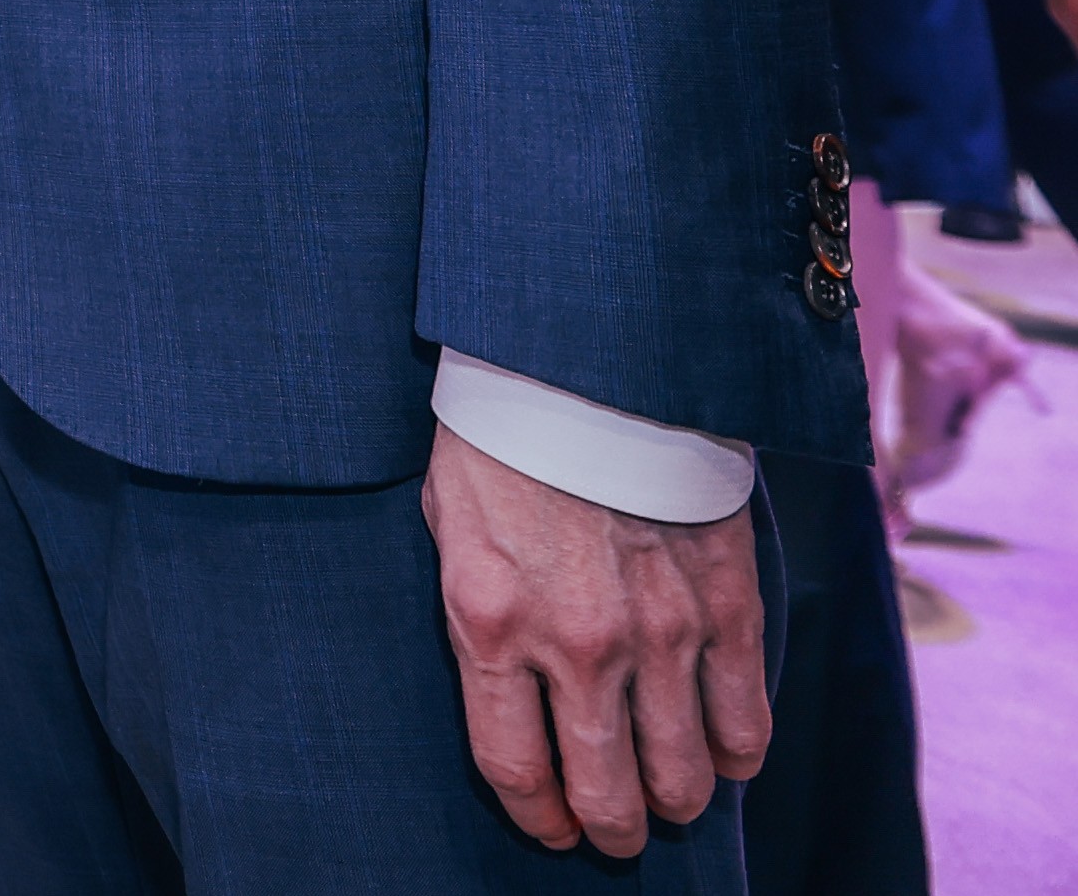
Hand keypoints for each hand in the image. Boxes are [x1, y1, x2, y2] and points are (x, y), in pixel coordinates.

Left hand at [423, 424, 767, 857]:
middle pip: (606, 792)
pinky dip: (735, 753)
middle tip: (612, 830)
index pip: (515, 770)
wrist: (583, 363)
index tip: (551, 829)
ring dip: (674, 800)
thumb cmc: (499, 442)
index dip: (538, 819)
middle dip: (609, 828)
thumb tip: (504, 693)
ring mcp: (659, 630)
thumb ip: (477, 616)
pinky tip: (720, 755)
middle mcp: (578, 645)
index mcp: (491, 625)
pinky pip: (745, 718)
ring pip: (683, 774)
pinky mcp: (724, 604)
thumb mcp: (447, 528)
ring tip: (664, 796)